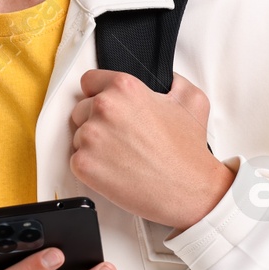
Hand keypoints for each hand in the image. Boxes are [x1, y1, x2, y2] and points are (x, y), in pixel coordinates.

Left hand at [68, 69, 233, 230]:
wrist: (188, 191)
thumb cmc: (187, 151)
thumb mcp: (192, 101)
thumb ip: (174, 81)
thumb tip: (167, 78)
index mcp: (125, 88)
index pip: (90, 81)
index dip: (100, 94)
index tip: (109, 108)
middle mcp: (104, 107)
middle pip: (81, 108)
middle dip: (97, 121)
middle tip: (122, 137)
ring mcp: (91, 136)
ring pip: (78, 135)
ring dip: (94, 145)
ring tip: (122, 155)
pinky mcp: (83, 164)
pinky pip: (76, 160)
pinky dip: (92, 166)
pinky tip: (115, 169)